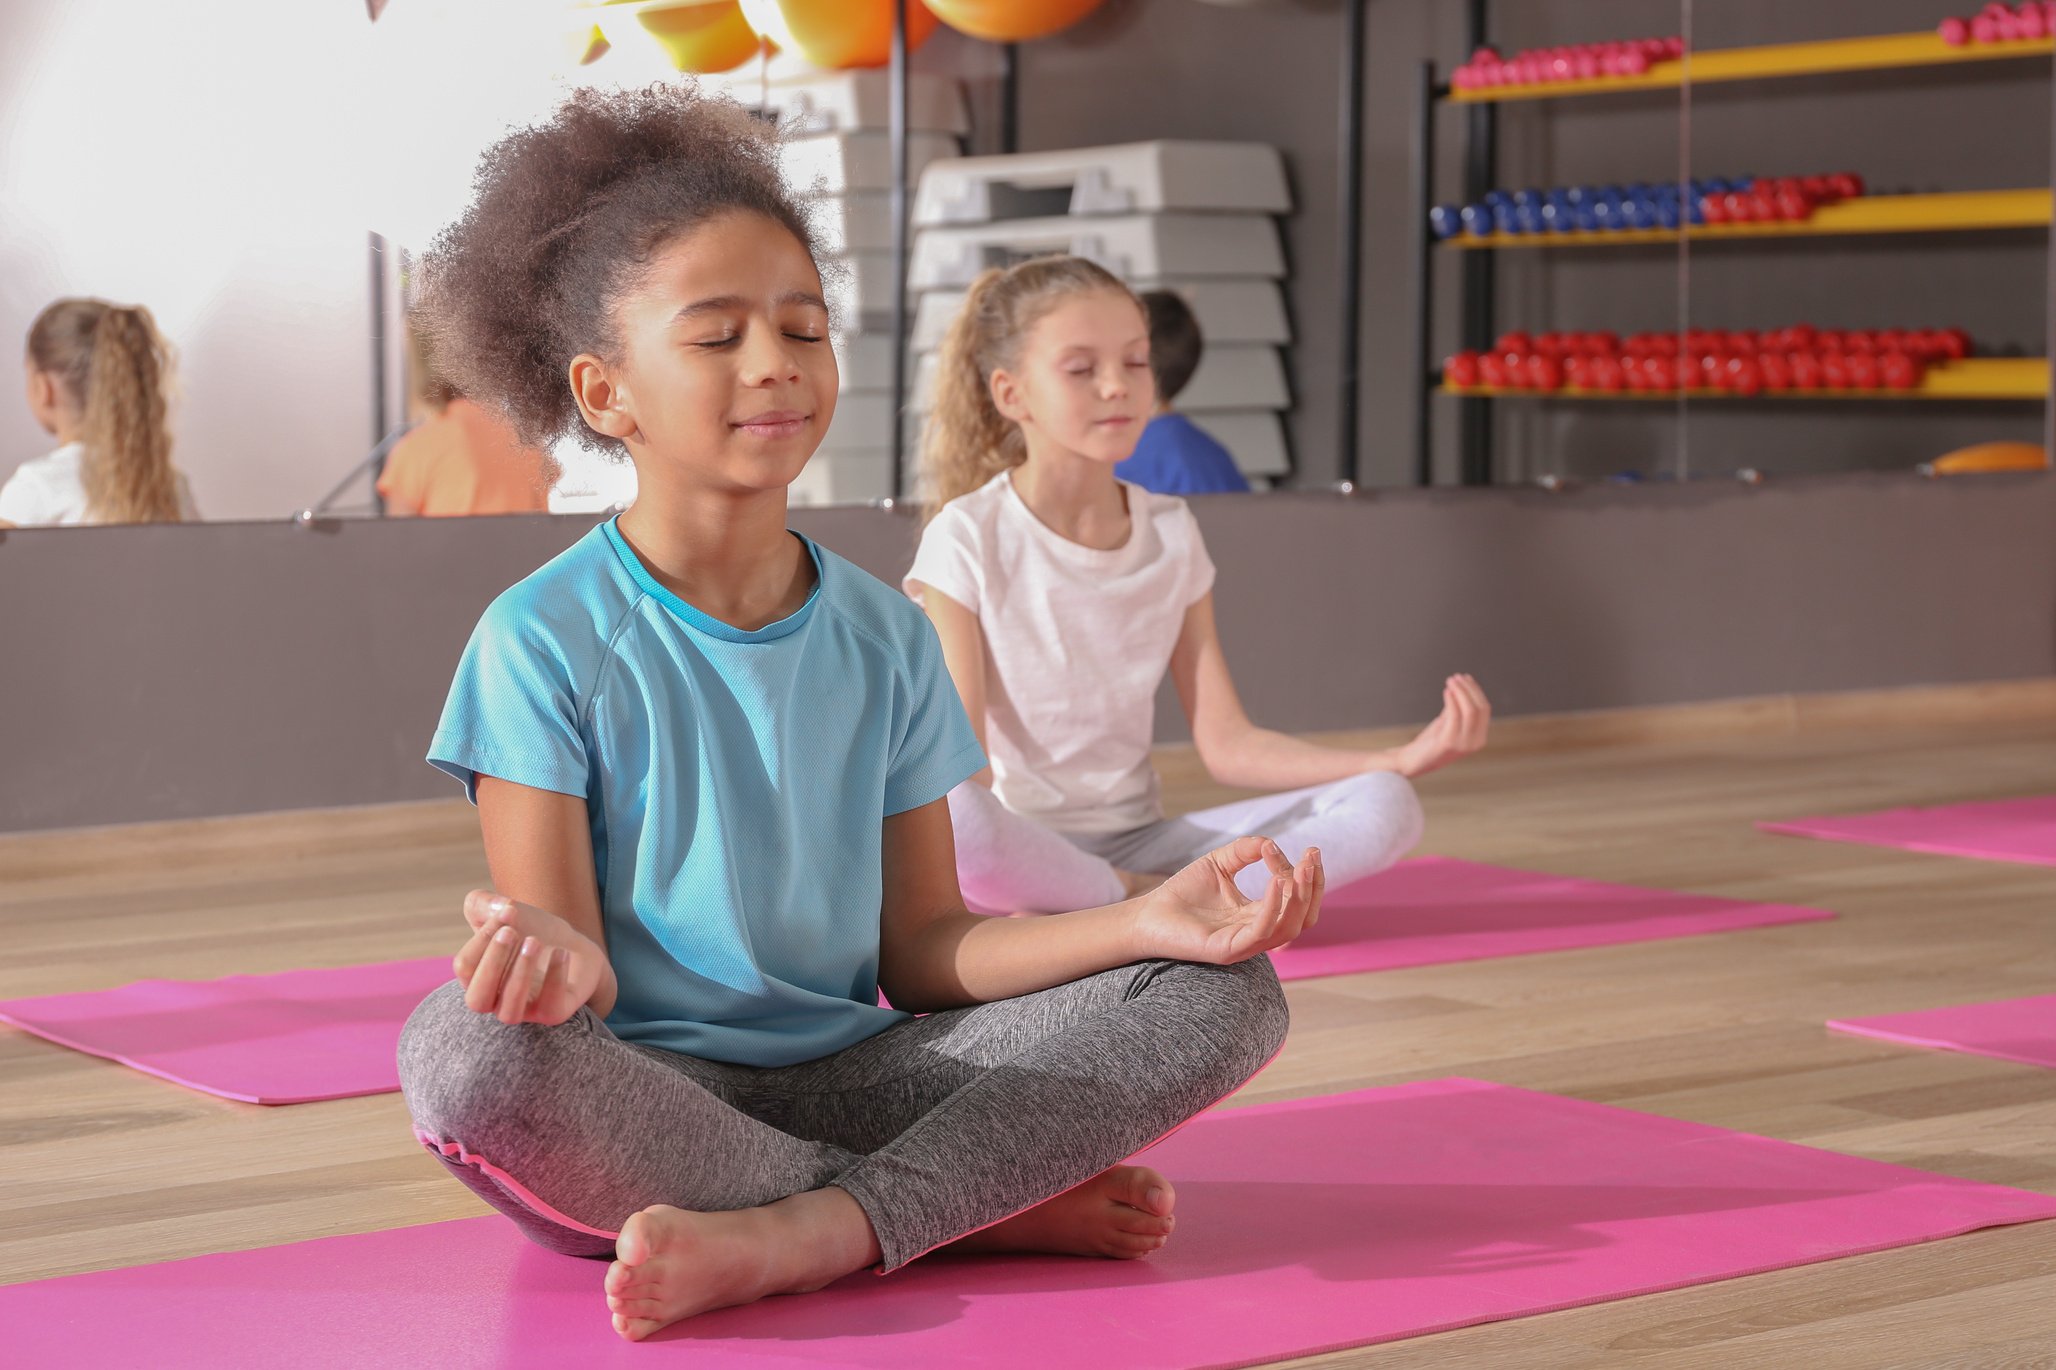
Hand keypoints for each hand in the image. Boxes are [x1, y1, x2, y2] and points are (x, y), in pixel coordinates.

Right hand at [452, 890, 605, 1025]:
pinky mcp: (553, 1012)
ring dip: (520, 973)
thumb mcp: (507, 911)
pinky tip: (562, 952)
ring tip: (535, 941)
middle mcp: (496, 1000)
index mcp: (478, 977)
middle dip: (492, 964)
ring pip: (509, 1011)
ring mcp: (525, 1011)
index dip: (482, 938)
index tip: (507, 910)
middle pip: (477, 999)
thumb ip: (485, 904)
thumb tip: (487, 904)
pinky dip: (554, 979)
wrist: (574, 948)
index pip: (465, 968)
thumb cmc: (533, 932)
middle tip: (511, 931)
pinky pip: (550, 1009)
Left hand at [1130, 836, 1323, 965]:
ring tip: (1300, 869)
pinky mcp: (1229, 950)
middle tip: (1313, 857)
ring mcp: (1245, 944)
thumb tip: (1270, 843)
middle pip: (1304, 918)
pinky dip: (1273, 907)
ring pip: (1289, 928)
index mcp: (1259, 915)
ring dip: (1300, 898)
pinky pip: (1261, 932)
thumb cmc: (1182, 893)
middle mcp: (1257, 932)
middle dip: (1314, 887)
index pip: (1298, 901)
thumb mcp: (1219, 863)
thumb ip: (1244, 851)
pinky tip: (1276, 881)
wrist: (1148, 915)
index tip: (1307, 850)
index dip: (1306, 875)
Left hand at [1390, 674, 1490, 778]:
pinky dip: (1452, 700)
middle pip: (1480, 708)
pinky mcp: (1448, 743)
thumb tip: (1463, 685)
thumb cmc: (1430, 742)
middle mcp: (1475, 743)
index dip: (1476, 691)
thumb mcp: (1448, 722)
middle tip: (1456, 677)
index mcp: (1479, 738)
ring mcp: (1463, 744)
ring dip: (1460, 691)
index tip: (1465, 678)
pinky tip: (1446, 691)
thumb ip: (1457, 708)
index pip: (1485, 709)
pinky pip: (1454, 716)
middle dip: (1469, 689)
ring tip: (1451, 680)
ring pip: (1470, 710)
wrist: (1413, 761)